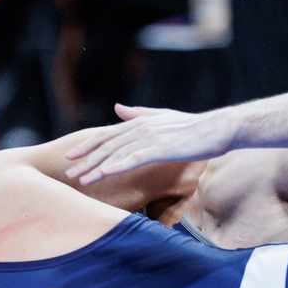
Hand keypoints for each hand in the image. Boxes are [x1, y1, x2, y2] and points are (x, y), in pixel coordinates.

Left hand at [65, 103, 235, 183]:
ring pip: (117, 154)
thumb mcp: (164, 117)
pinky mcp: (162, 148)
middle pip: (107, 145)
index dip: (88, 145)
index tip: (72, 156)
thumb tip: (117, 107)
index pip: (108, 135)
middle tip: (68, 172)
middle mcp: (141, 127)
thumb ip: (138, 113)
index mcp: (140, 122)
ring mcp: (151, 137)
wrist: (220, 128)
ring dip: (96, 167)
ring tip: (80, 180)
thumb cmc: (196, 127)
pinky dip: (118, 166)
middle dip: (86, 159)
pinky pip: (135, 159)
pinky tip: (104, 174)